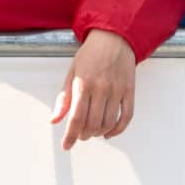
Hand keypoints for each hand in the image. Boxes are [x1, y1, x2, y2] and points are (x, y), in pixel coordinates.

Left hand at [50, 28, 137, 149]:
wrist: (115, 38)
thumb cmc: (91, 54)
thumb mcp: (71, 73)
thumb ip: (63, 99)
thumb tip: (54, 120)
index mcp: (83, 84)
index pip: (76, 118)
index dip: (71, 136)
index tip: (67, 146)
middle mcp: (101, 89)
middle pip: (93, 123)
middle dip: (84, 135)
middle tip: (80, 135)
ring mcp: (117, 90)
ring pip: (109, 122)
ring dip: (99, 132)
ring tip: (93, 132)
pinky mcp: (130, 91)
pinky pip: (127, 116)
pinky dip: (118, 129)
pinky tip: (110, 132)